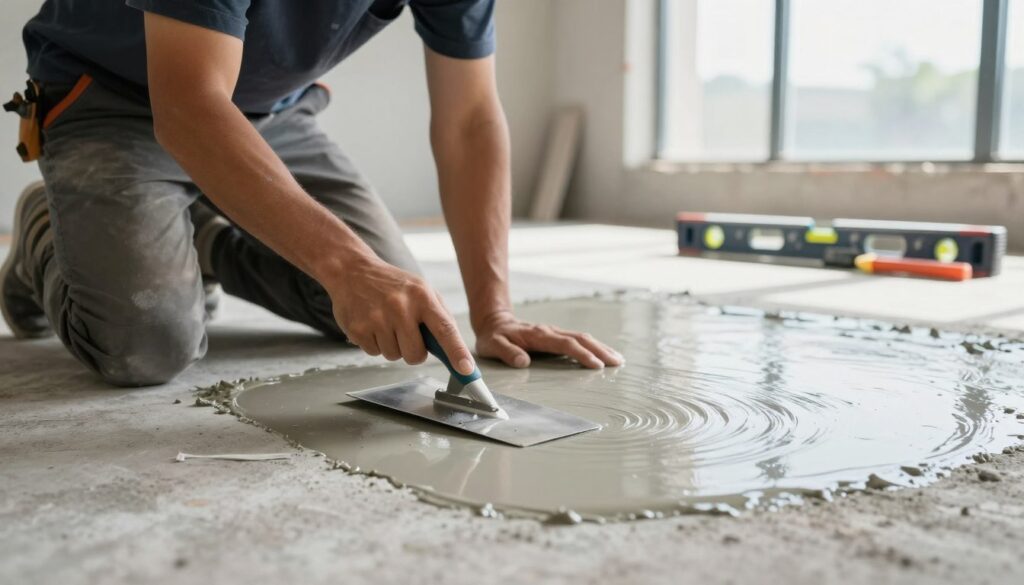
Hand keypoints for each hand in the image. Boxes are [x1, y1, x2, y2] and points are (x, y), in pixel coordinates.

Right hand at [328, 257, 474, 373]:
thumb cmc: (393, 284)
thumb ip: (439, 318)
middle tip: (405, 332)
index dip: (457, 352)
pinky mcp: (358, 329)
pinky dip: (375, 344)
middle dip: (413, 351)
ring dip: (392, 346)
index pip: (445, 329)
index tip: (467, 370)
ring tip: (386, 322)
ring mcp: (377, 319)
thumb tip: (455, 351)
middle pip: (416, 354)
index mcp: (421, 296)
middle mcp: (400, 307)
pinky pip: (375, 354)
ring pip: (394, 356)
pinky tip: (372, 324)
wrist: (352, 271)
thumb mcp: (422, 290)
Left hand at [473, 310, 623, 369]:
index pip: (565, 344)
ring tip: (618, 359)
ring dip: (601, 348)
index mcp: (538, 335)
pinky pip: (578, 339)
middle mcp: (550, 331)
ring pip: (583, 337)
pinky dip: (594, 346)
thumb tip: (522, 362)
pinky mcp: (556, 335)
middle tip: (617, 363)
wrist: (494, 321)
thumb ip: (507, 352)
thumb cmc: (494, 337)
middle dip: (600, 350)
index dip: (581, 354)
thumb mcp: (493, 345)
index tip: (596, 365)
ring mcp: (554, 332)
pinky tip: (603, 354)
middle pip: (581, 339)